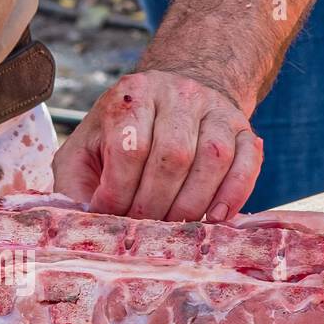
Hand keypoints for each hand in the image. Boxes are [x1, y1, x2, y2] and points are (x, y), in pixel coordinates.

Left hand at [53, 70, 262, 221]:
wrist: (170, 101)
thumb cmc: (120, 136)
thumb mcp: (86, 150)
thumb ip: (75, 184)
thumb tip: (80, 225)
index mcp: (132, 95)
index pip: (130, 147)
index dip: (120, 191)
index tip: (111, 216)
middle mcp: (177, 94)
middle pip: (173, 155)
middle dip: (155, 204)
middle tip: (143, 230)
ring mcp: (215, 109)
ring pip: (213, 158)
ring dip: (192, 204)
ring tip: (174, 229)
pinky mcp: (243, 128)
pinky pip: (247, 161)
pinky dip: (234, 194)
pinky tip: (216, 218)